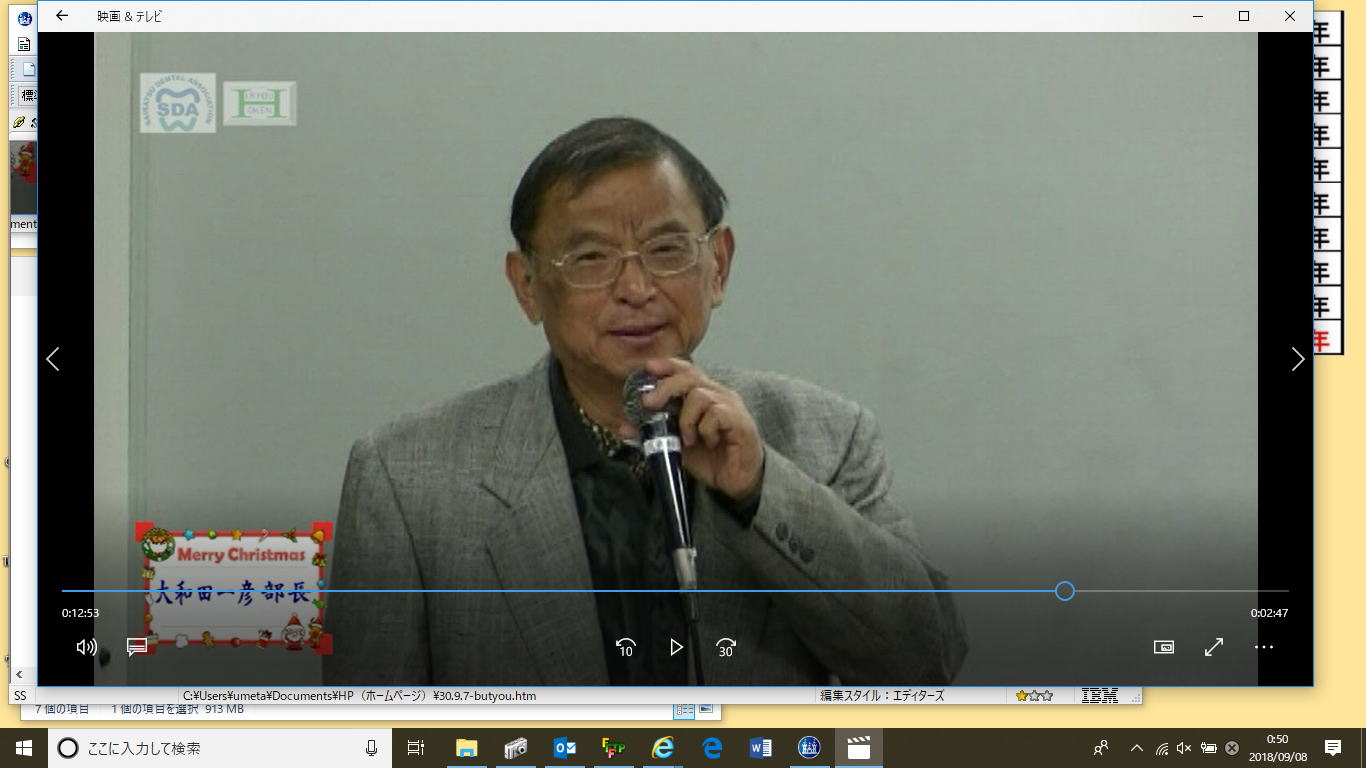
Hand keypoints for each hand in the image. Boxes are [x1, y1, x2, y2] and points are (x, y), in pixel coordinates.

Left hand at [620, 357, 764, 501]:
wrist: (737, 482)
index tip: (648, 367)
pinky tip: (708, 441)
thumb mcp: (675, 446)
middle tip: (649, 403)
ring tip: (688, 439)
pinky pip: (716, 414)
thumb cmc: (711, 459)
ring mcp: (731, 406)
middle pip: (690, 377)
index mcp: (704, 395)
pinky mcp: (740, 421)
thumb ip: (653, 434)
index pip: (686, 370)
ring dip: (687, 419)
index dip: (667, 365)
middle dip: (665, 387)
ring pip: (700, 396)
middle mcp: (718, 395)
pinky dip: (705, 429)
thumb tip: (624, 428)